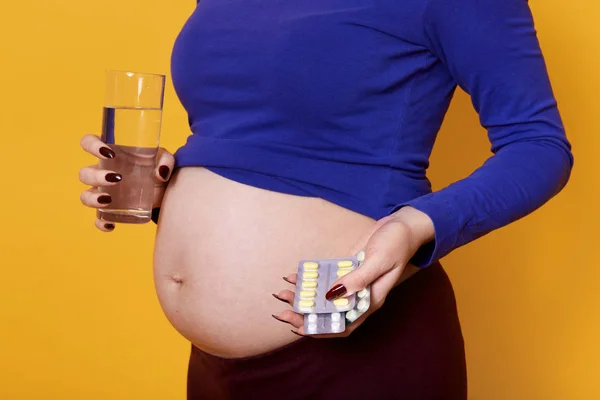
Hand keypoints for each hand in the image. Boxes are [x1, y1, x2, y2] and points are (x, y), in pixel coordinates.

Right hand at [78, 134, 174, 231]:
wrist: (165, 192)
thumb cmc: (158, 169)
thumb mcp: (164, 160)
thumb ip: (166, 161)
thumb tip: (160, 173)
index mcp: (111, 154)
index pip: (89, 142)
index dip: (91, 144)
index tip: (107, 152)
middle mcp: (102, 172)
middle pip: (84, 173)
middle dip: (96, 176)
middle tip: (117, 179)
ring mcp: (103, 192)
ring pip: (85, 195)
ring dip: (92, 198)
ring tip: (109, 200)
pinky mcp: (111, 210)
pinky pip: (98, 218)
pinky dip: (101, 222)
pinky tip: (111, 224)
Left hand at [273, 206, 434, 336]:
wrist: (402, 225)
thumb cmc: (397, 245)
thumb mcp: (379, 261)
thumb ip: (358, 279)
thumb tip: (334, 295)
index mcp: (370, 300)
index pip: (344, 325)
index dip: (323, 330)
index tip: (300, 329)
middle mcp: (359, 295)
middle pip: (329, 312)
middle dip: (306, 315)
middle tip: (282, 312)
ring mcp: (351, 281)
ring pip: (323, 295)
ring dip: (304, 297)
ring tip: (282, 293)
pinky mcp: (346, 267)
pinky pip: (324, 277)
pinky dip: (309, 278)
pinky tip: (294, 276)